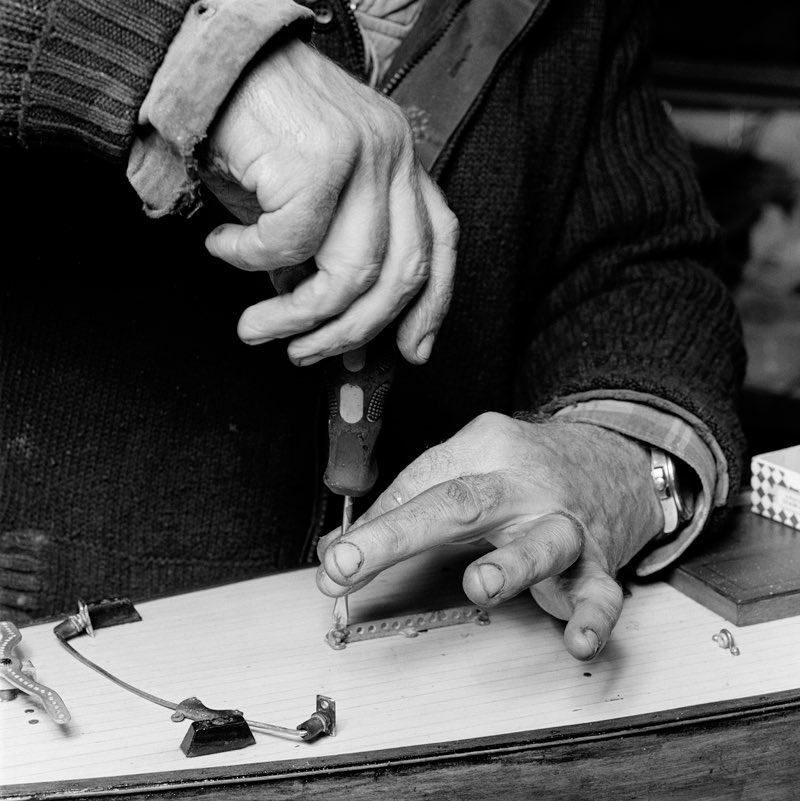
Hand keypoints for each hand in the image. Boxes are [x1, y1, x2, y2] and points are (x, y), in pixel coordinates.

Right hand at [200, 38, 457, 365]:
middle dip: (351, 331)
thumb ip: (323, 259)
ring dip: (296, 316)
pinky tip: (224, 247)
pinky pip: (291, 243)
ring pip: (353, 271)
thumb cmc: (254, 132)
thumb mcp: (305, 201)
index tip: (413, 352)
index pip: (439, 243)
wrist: (204, 58)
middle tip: (305, 355)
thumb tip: (329, 329)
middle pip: (401, 273)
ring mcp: (363, 153)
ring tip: (255, 328)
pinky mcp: (319, 157)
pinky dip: (250, 259)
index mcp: (400, 163)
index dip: (433, 306)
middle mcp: (393, 155)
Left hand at [316, 413, 662, 659]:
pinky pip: (601, 592)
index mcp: (483, 449)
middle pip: (461, 502)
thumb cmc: (524, 468)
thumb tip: (339, 545)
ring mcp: (562, 522)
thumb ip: (405, 502)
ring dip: (510, 565)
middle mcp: (522, 484)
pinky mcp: (596, 561)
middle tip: (350, 562)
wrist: (612, 458)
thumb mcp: (466, 463)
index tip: (334, 563)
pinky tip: (577, 639)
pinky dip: (592, 617)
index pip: (419, 485)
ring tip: (479, 585)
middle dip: (400, 534)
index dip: (373, 527)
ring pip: (542, 541)